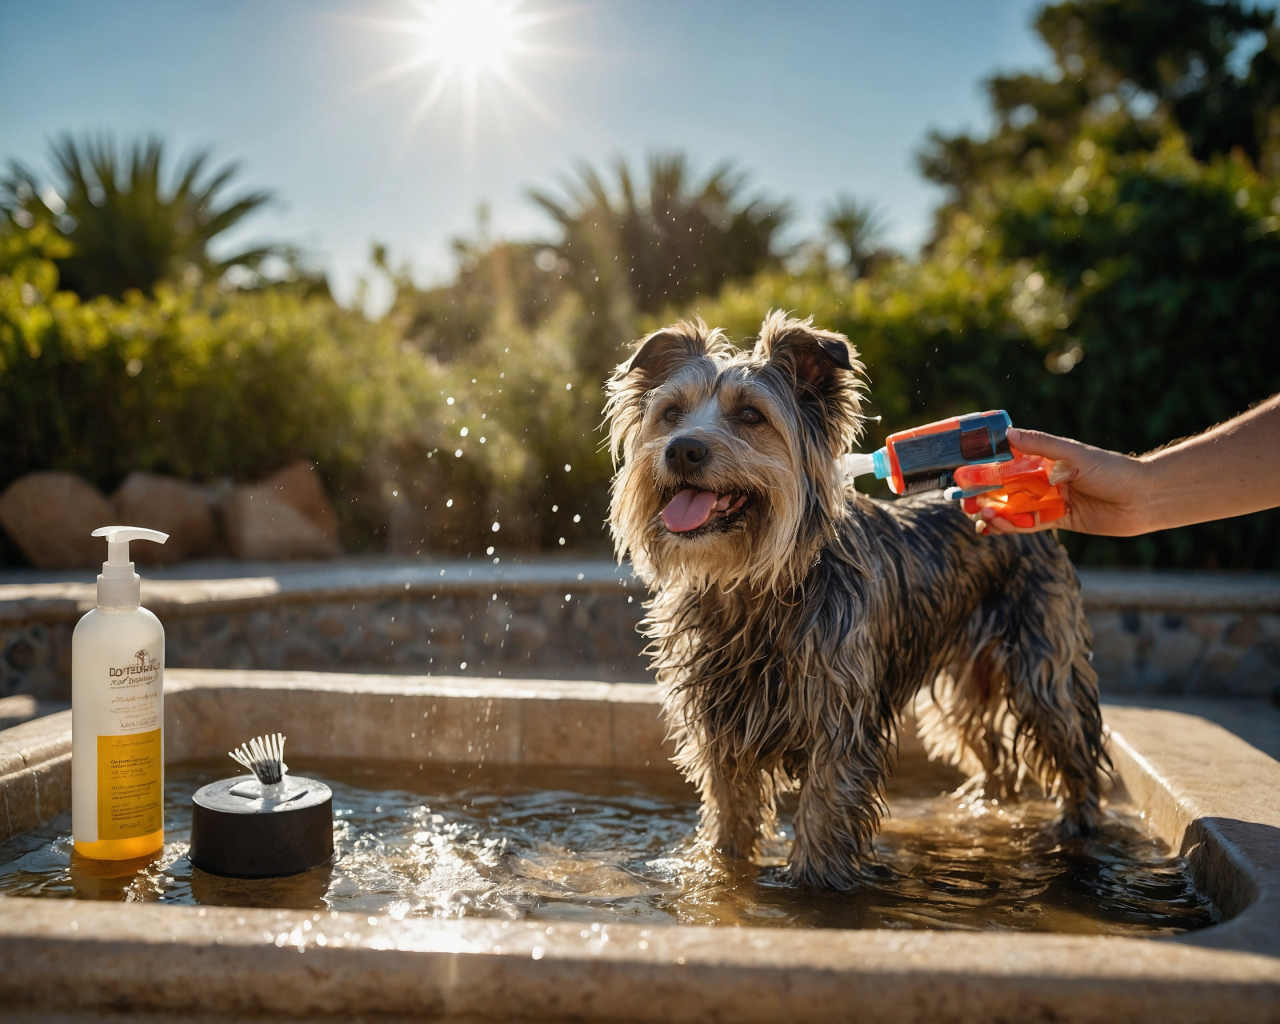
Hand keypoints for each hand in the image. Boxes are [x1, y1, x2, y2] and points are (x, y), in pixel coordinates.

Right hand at [973, 428, 1153, 535]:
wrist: (1144, 500)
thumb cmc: (1113, 470)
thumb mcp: (1075, 455)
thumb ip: (1042, 446)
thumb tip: (1009, 434)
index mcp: (1045, 460)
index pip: (1008, 462)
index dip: (985, 467)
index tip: (963, 471)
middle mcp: (1044, 480)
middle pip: (1005, 488)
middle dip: (983, 494)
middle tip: (962, 501)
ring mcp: (1050, 501)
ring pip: (1014, 508)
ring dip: (994, 513)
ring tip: (979, 516)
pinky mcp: (1058, 521)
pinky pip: (1029, 525)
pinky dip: (1012, 526)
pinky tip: (996, 527)